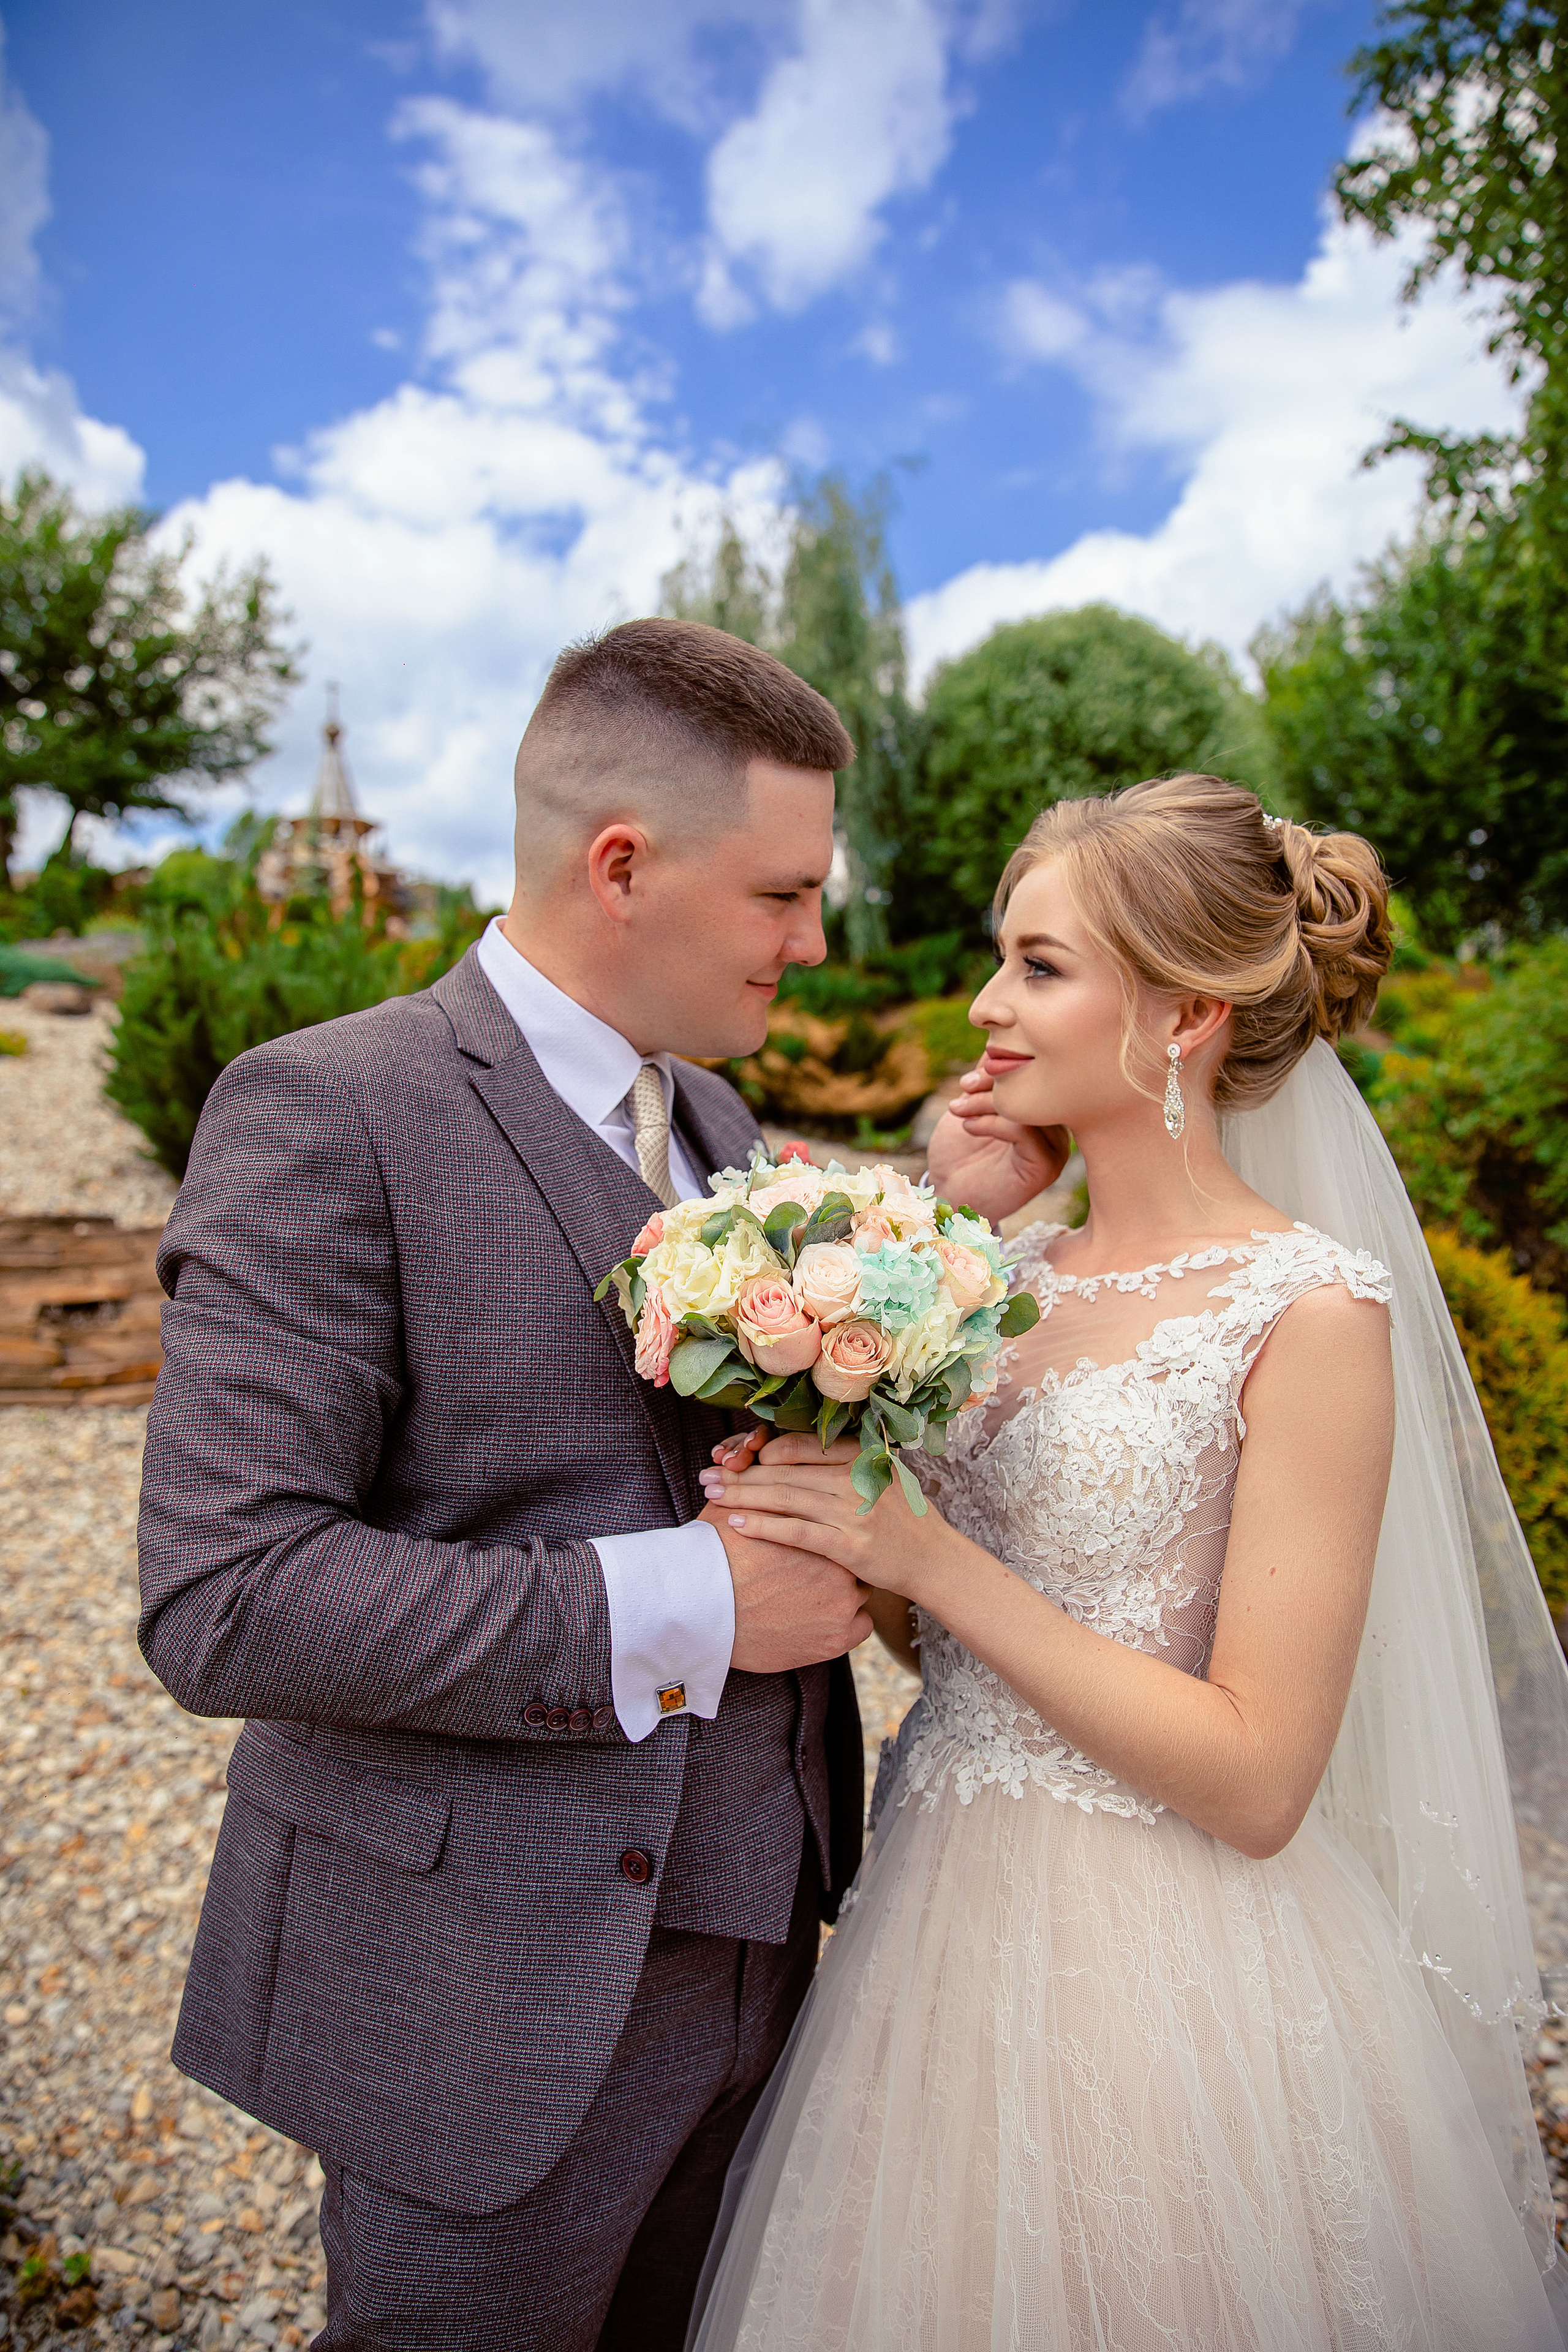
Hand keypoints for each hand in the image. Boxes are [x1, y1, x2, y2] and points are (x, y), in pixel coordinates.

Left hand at [700, 1433, 960, 1607]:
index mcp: (862, 1456)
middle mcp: (856, 1478)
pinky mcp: (849, 1545)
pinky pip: (797, 1531)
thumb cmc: (905, 1519)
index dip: (762, 1449)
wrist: (937, 1561)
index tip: (736, 1457)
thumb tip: (791, 1452)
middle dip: (741, 1472)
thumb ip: (843, 1463)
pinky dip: (764, 1526)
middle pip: (786, 1470)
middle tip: (708, 1473)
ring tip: (713, 1494)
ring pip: (785, 1497)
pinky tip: (738, 1523)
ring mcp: (854, 1511)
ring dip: (743, 1495)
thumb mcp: (881, 1477)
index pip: (800, 1445)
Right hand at [705, 1498, 873, 1671]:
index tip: (817, 1540)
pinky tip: (825, 1621)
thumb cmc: (713, 1558)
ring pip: (862, 1593)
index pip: (842, 1523)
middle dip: (840, 1559)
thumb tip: (735, 1471)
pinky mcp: (836, 1639)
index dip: (829, 1530)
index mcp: (820, 1529)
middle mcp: (840, 1565)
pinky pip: (861, 1627)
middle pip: (855, 1557)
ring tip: (818, 1595)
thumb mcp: (729, 1514)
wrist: (703, 1608)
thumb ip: (744, 1490)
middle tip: (818, 1568)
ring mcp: (842, 1604)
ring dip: (844, 1592)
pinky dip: (846, 1625)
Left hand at [926, 1069, 1069, 1225]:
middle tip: (963, 1088)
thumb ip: (992, 1073)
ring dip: (988, 1103)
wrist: (948, 1192)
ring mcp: (1056, 1148)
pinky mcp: (1046, 1167)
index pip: (1035, 1073)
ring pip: (1029, 1108)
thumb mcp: (974, 1100)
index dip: (1002, 1067)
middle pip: (1036, 1087)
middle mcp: (1057, 1126)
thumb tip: (1002, 1037)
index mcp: (1044, 1107)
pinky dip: (993, 1123)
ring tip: (958, 1109)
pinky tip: (969, 1127)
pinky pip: (1025, 1132)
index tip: (968, 1078)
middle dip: (994, 1082)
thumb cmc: (961, 1148)